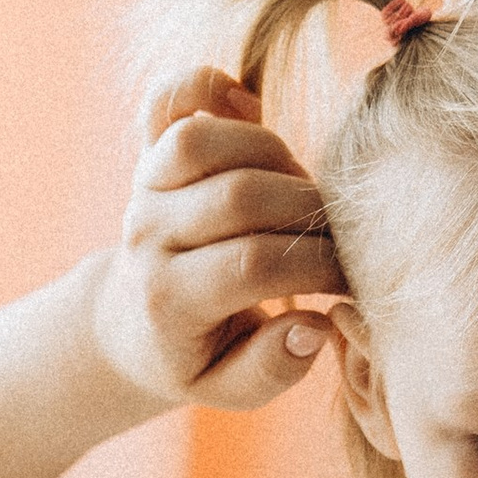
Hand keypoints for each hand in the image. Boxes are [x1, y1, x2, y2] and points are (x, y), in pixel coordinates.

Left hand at [91, 70, 345, 413]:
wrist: (128, 324)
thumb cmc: (195, 356)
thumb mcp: (228, 388)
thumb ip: (272, 370)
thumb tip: (314, 326)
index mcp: (167, 300)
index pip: (254, 266)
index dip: (317, 267)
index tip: (349, 281)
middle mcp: (146, 236)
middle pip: (241, 197)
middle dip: (309, 213)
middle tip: (335, 237)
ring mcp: (143, 188)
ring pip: (205, 139)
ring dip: (275, 156)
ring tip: (298, 195)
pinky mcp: (148, 152)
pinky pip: (172, 97)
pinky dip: (213, 88)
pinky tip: (251, 112)